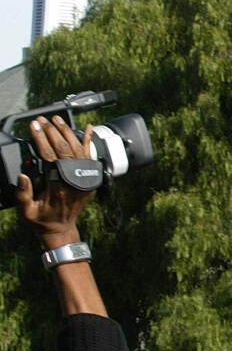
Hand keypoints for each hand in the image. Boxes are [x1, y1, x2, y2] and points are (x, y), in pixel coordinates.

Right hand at [16, 116, 94, 246]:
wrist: (61, 230)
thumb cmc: (41, 221)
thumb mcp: (26, 212)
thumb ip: (23, 195)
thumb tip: (22, 176)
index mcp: (57, 187)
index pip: (50, 156)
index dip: (42, 139)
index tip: (34, 126)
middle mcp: (73, 181)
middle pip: (65, 149)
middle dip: (52, 131)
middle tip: (42, 120)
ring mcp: (83, 179)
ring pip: (78, 149)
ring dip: (67, 132)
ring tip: (56, 119)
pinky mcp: (88, 178)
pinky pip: (90, 156)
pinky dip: (88, 142)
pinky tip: (88, 128)